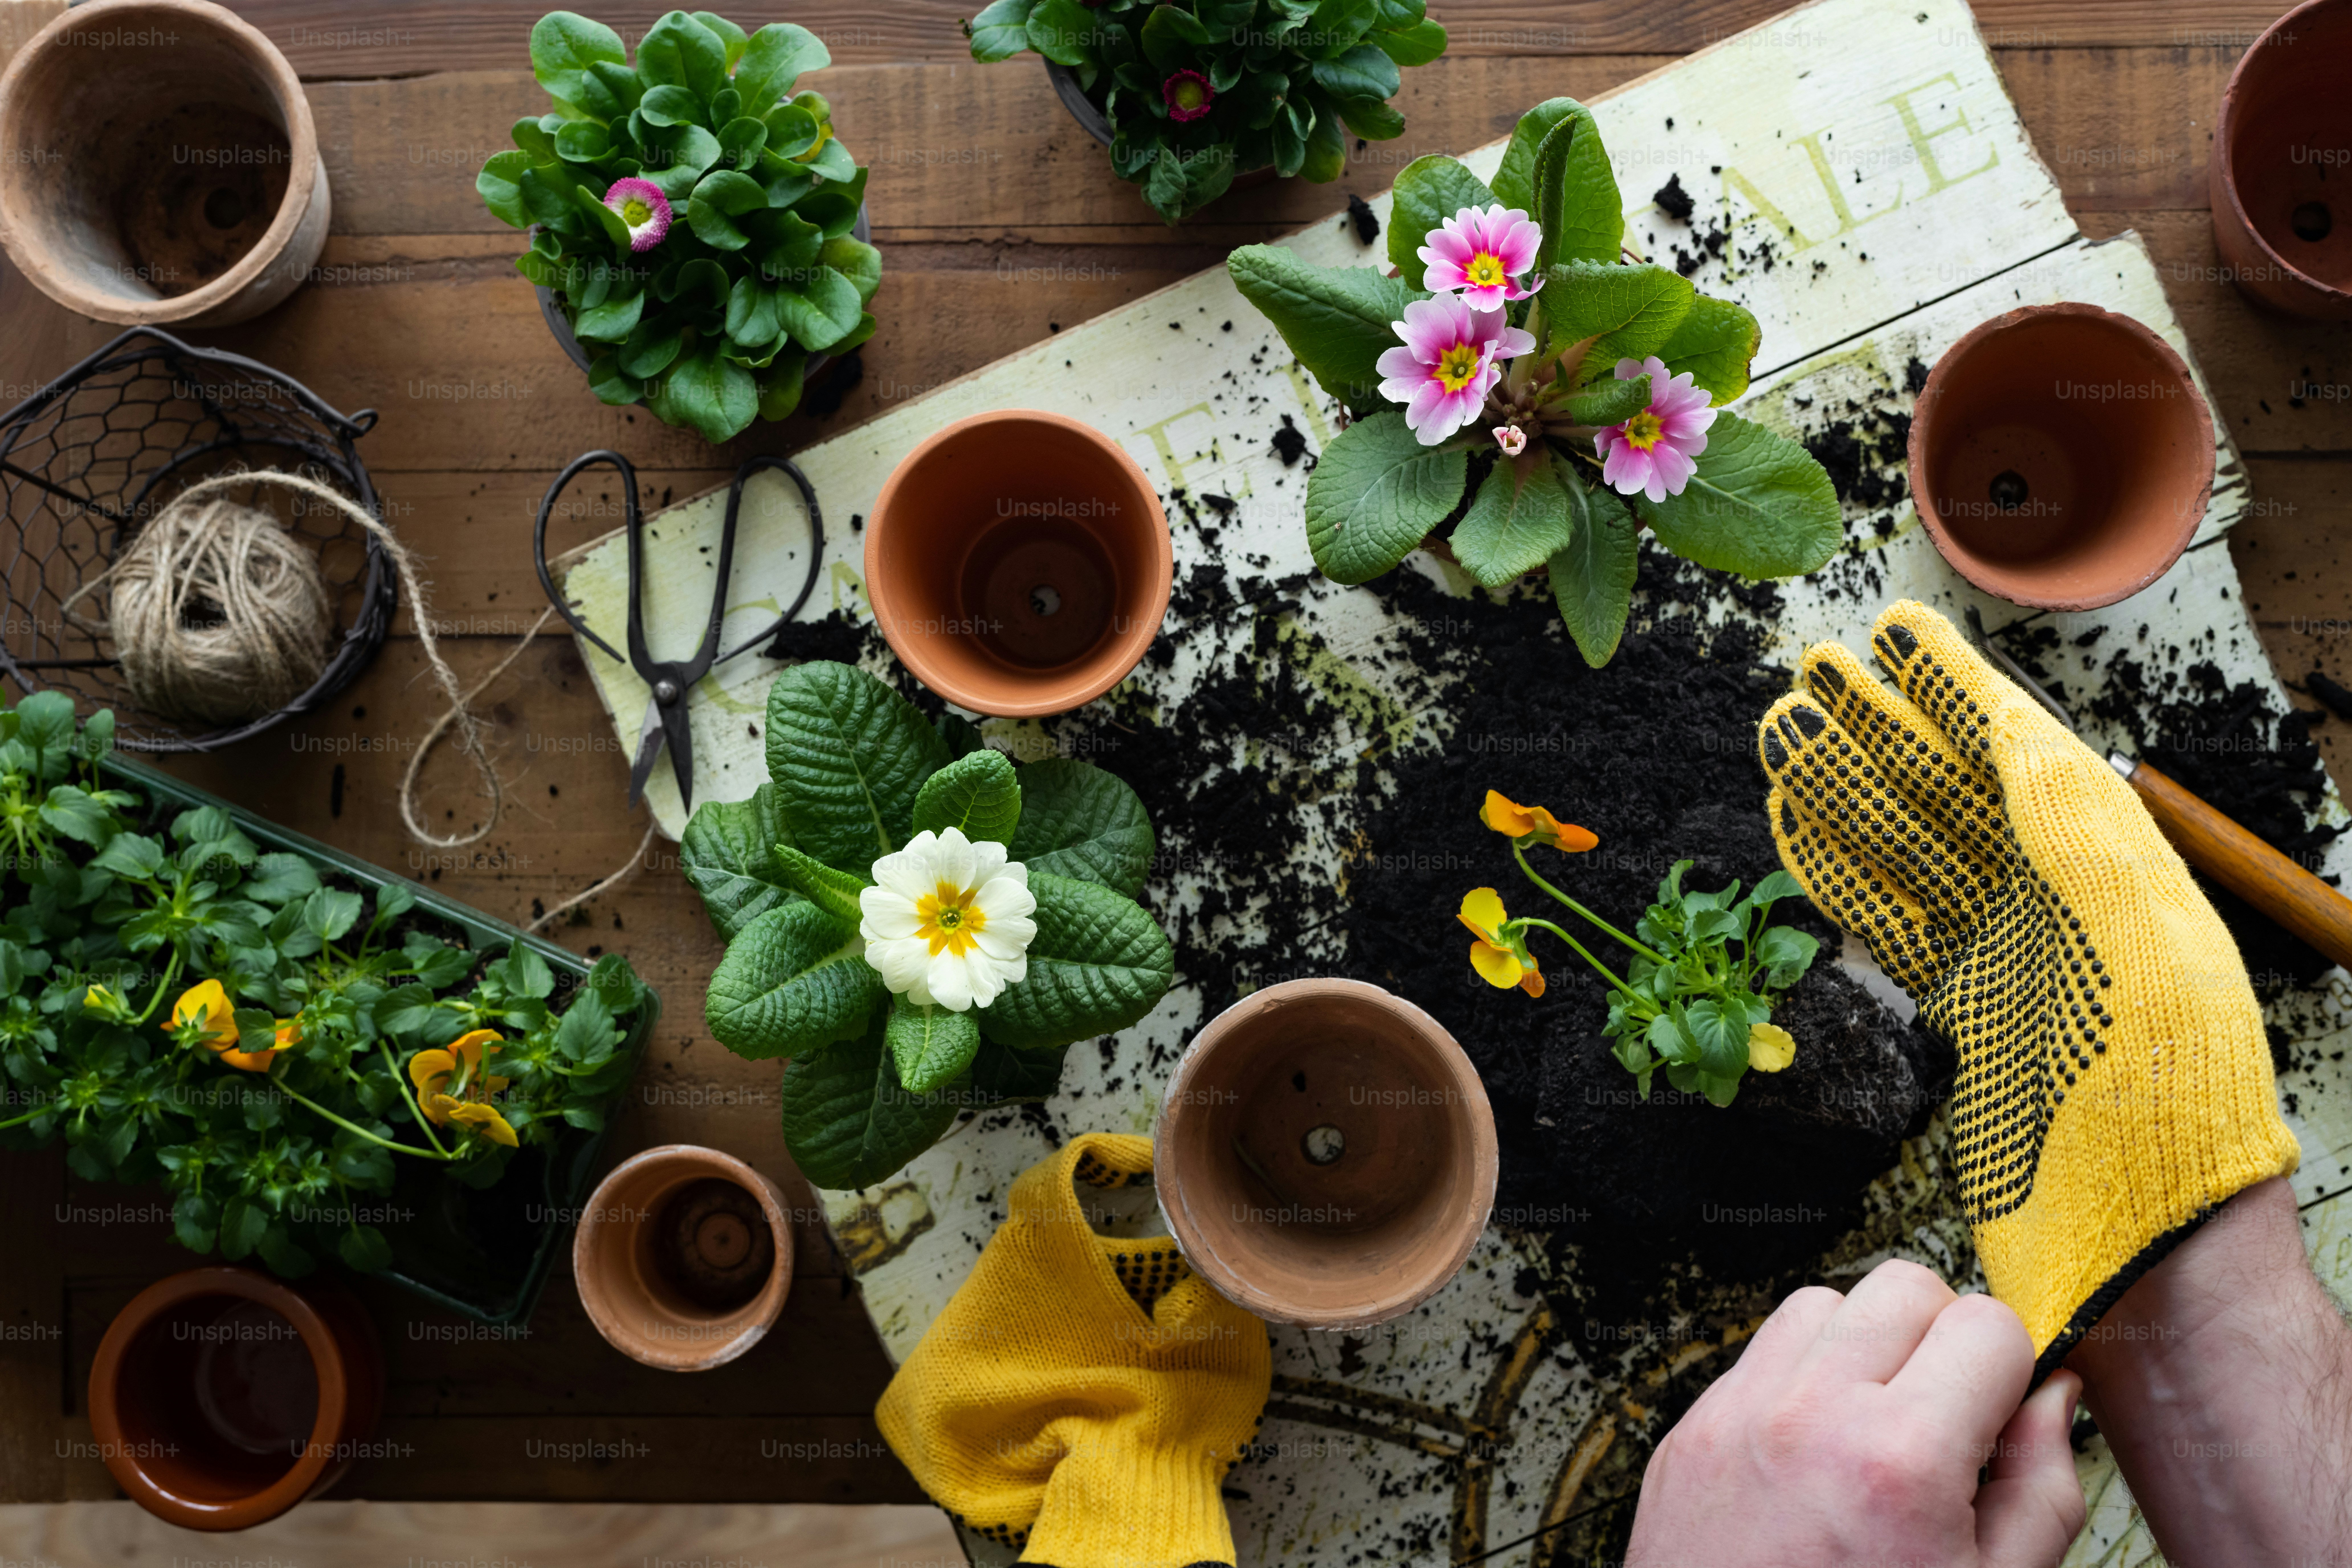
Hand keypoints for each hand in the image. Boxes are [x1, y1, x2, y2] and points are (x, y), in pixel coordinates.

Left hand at [1627, 1260, 2084, 1567]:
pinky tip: (1823, 1447)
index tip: (2005, 1413)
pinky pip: (1761, 1353)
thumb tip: (2054, 1395)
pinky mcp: (1690, 1432)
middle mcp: (1809, 1418)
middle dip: (1943, 1338)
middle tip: (1949, 1414)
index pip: (1987, 1324)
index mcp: (1896, 1460)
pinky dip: (1802, 1379)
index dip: (2013, 1368)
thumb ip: (2043, 1485)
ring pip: (1826, 1303)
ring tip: (1882, 1427)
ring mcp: (1736, 1417)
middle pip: (1905, 1287)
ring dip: (1866, 1347)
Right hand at [1755, 601, 2296, 1371]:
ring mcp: (2008, 964)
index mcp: (2114, 885)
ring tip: (1793, 727)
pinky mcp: (1967, 1019)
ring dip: (1847, 785)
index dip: (1959, 692)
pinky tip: (1800, 834)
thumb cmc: (2174, 1130)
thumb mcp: (2151, 963)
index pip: (2024, 757)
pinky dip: (1839, 873)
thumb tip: (2025, 744)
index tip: (1902, 634)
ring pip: (1909, 848)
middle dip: (1885, 724)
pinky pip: (1888, 924)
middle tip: (1822, 665)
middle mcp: (2060, 912)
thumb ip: (2090, 847)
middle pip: (1954, 792)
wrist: (2148, 1265)